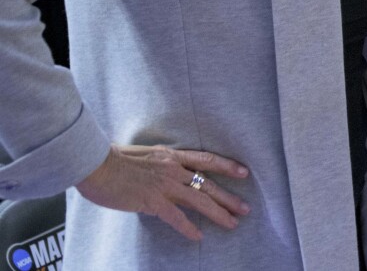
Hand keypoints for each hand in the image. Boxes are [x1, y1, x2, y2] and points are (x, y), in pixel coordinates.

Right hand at [76, 144, 250, 241]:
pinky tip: (198, 237)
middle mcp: (172, 169)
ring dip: (218, 213)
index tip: (245, 172)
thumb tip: (166, 179)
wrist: (94, 163)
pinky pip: (176, 217)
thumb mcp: (144, 156)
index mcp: (171, 156)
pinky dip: (188, 228)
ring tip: (232, 223)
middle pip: (208, 184)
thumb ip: (160, 166)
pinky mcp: (151, 200)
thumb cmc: (112, 159)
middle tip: (246, 208)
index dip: (227, 166)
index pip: (206, 159)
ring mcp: (164, 185)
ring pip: (199, 200)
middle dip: (229, 197)